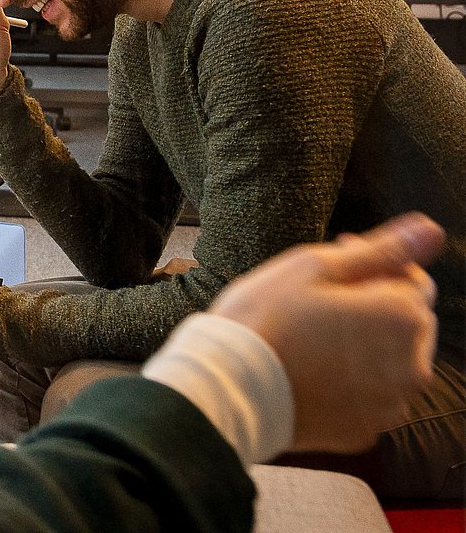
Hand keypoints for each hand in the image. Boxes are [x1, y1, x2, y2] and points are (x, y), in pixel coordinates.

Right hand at [209, 213, 442, 454]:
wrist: (229, 385)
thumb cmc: (268, 317)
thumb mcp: (317, 267)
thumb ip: (383, 248)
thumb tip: (431, 229)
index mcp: (403, 318)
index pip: (414, 282)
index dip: (374, 268)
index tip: (334, 265)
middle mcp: (412, 366)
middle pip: (406, 326)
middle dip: (374, 309)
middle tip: (319, 301)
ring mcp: (389, 405)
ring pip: (389, 364)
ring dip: (366, 349)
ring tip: (312, 339)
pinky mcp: (365, 431)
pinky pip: (368, 399)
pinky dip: (350, 384)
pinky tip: (311, 371)